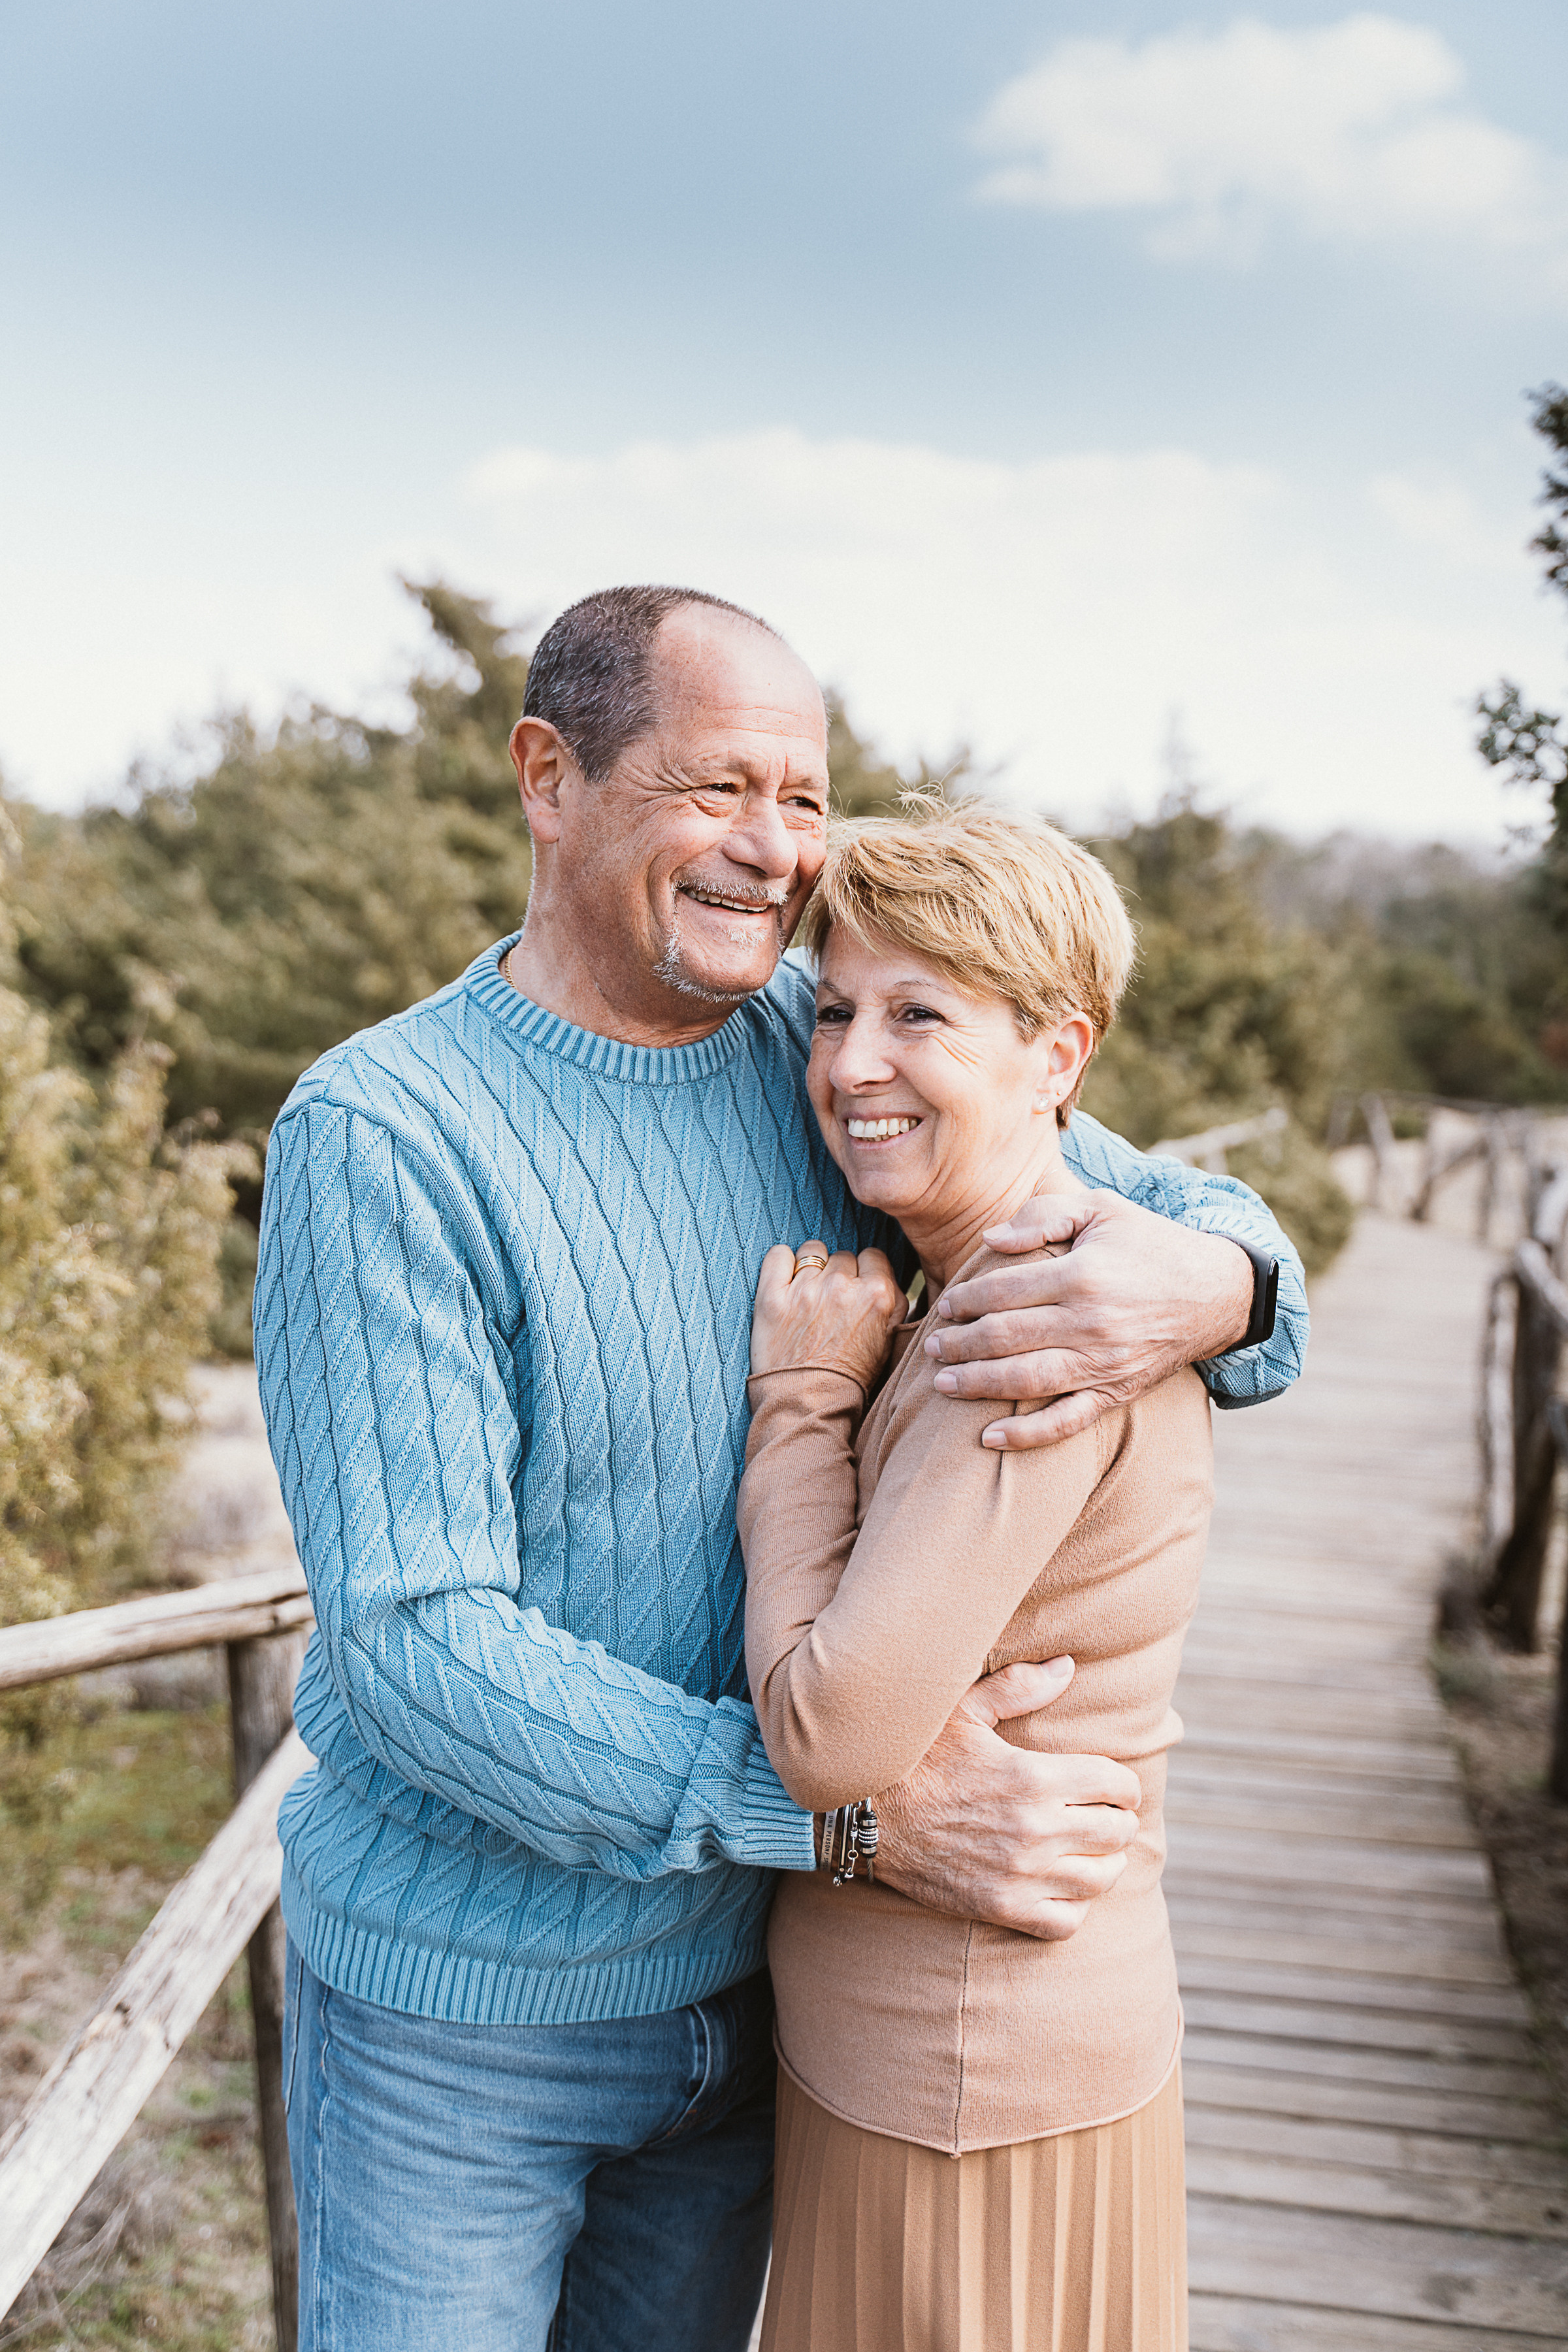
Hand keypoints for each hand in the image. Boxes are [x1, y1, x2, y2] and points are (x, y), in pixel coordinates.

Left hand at [751, 1241, 906, 1387]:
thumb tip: (884, 1278)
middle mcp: (842, 1287)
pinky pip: (778, 1254)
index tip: (855, 1290)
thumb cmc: (851, 1378)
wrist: (809, 1405)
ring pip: (812, 1251)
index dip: (864, 1273)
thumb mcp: (890, 1341)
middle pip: (843, 1256)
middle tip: (831, 1303)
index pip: (873, 1257)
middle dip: (838, 1274)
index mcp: (877, 1295)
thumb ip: (894, 1303)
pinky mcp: (772, 1297)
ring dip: (811, 1266)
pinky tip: (784, 1279)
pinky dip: (781, 1262)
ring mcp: (805, 1290)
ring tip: (808, 1293)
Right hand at [873, 1659, 1141, 1940]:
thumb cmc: (914, 1757)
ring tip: (1091, 1849)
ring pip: (1101, 1878)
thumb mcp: (961, 1710)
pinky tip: (1063, 1885)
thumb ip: (1019, 1687)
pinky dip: (1076, 1906)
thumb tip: (1068, 1665)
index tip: (1114, 1785)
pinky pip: (1068, 1921)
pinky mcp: (1002, 1908)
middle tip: (1104, 1814)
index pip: (1117, 1784)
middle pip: (1118, 1832)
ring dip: (1105, 1861)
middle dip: (1119, 1820)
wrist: (863, 1816)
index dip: (1123, 1784)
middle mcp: (1035, 1829)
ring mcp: (1021, 1874)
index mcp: (1033, 1776)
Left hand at [923, 1189, 1251, 1448]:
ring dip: (978, 1385)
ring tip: (941, 1384)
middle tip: (929, 1346)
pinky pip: (1067, 1421)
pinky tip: (989, 1439)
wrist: (1215, 1292)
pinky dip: (1027, 1436)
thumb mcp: (1101, 1208)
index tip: (945, 1306)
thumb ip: (1042, 1215)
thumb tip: (989, 1238)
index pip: (1004, 1291)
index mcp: (1083, 1274)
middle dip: (960, 1344)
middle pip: (1007, 1337)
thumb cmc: (1148, 1243)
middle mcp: (1091, 1322)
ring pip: (1026, 1381)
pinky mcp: (1117, 1393)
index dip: (966, 1300)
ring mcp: (1104, 1363)